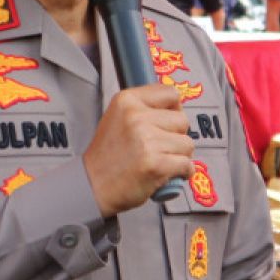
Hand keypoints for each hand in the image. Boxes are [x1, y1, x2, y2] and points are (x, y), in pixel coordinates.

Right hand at [82, 84, 193, 217]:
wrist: (93, 185)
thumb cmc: (106, 156)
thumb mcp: (117, 117)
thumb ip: (143, 109)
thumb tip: (175, 109)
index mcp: (127, 100)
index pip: (170, 93)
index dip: (175, 109)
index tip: (170, 121)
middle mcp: (137, 116)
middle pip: (182, 120)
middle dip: (177, 136)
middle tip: (161, 147)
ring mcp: (147, 140)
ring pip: (187, 144)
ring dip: (179, 156)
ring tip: (160, 161)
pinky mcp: (156, 164)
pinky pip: (187, 165)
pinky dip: (182, 172)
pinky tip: (167, 173)